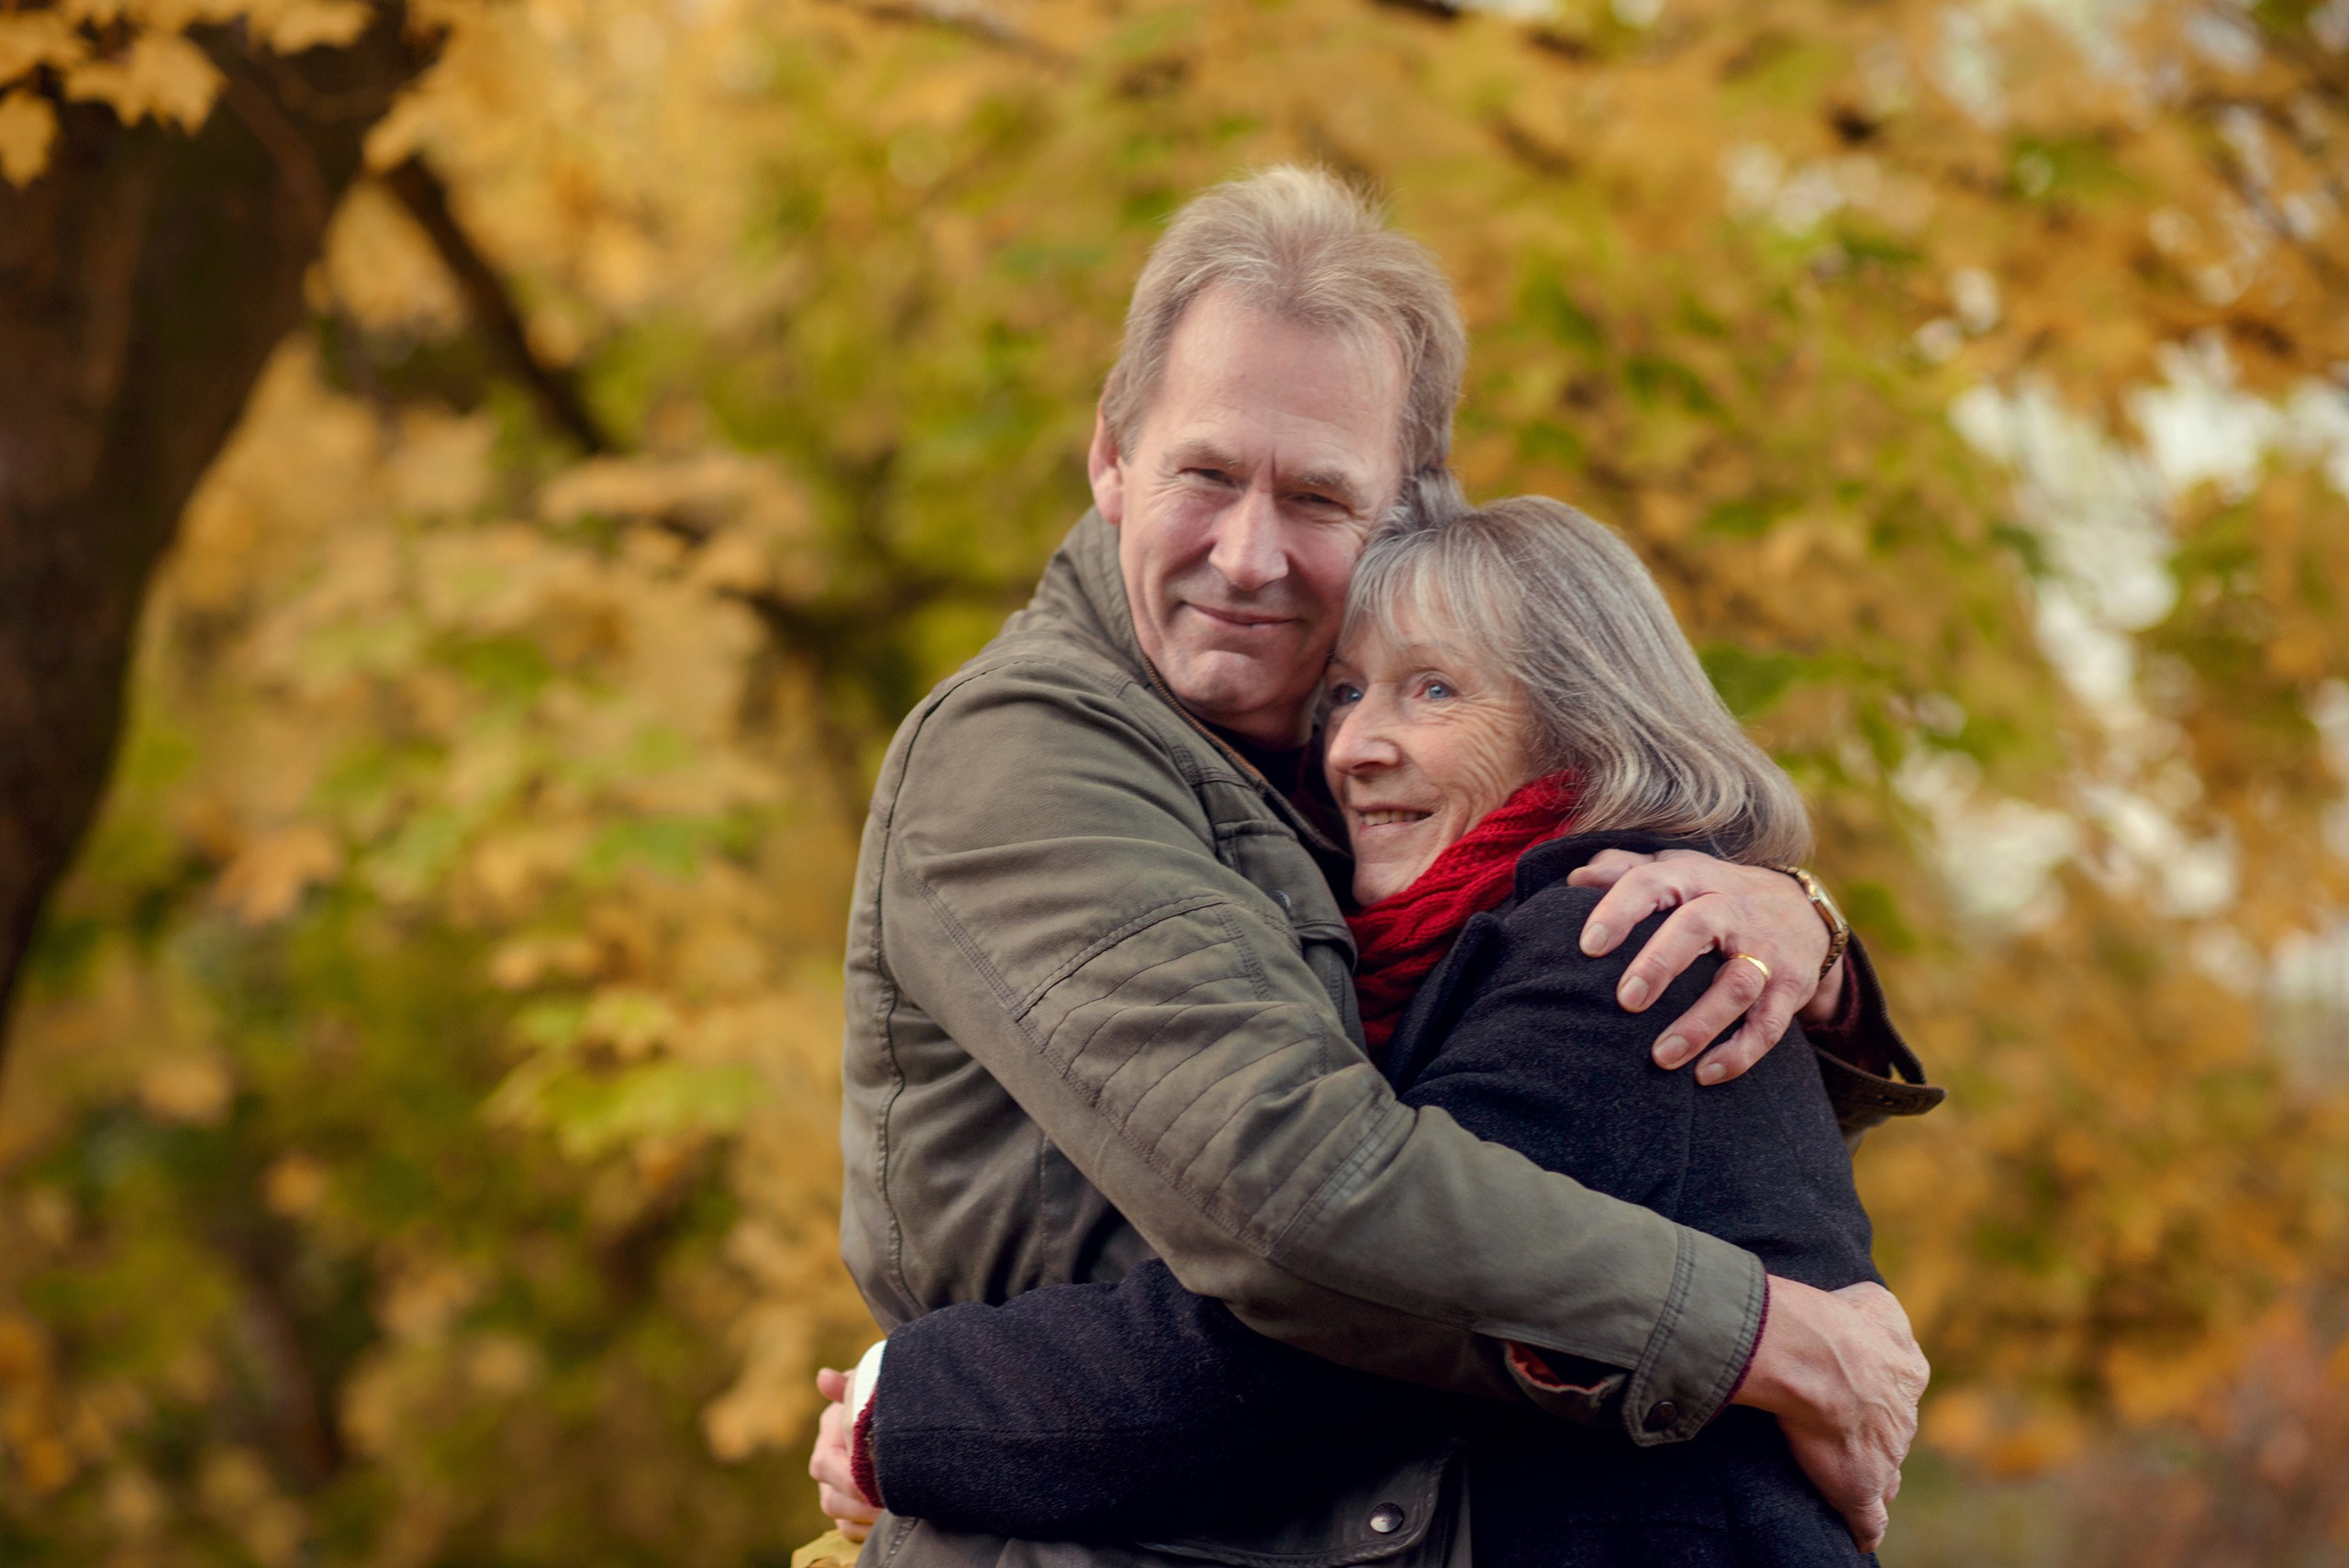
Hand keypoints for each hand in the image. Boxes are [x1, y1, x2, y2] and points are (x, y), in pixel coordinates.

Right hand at [810, 1367, 880, 1541]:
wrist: (903, 1414)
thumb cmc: (885, 1397)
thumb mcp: (870, 1385)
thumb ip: (851, 1385)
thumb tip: (824, 1377)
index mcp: (830, 1434)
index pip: (825, 1464)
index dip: (852, 1475)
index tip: (879, 1477)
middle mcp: (827, 1463)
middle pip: (830, 1497)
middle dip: (861, 1502)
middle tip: (893, 1499)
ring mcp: (834, 1488)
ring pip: (838, 1514)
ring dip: (865, 1516)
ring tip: (897, 1509)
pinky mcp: (848, 1509)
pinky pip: (848, 1530)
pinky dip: (866, 1529)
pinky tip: (890, 1520)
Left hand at [1568, 849, 1830, 1083]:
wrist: (1804, 911)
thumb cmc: (1714, 894)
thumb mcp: (1676, 871)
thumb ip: (1626, 870)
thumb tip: (1575, 879)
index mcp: (1694, 878)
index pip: (1653, 883)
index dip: (1620, 911)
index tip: (1588, 946)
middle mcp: (1731, 909)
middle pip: (1697, 927)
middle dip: (1660, 963)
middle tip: (1626, 1000)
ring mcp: (1765, 950)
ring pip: (1736, 984)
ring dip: (1699, 1024)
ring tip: (1660, 1057)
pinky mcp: (1789, 988)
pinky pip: (1768, 1025)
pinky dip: (1739, 1053)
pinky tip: (1705, 1075)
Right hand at [1730, 1279, 1927, 1552]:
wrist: (1821, 1359)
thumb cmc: (1838, 1323)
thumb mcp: (1874, 1302)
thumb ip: (1880, 1313)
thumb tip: (1878, 1309)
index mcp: (1908, 1372)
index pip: (1901, 1392)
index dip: (1882, 1398)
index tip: (1864, 1399)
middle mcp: (1904, 1417)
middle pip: (1894, 1435)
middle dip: (1877, 1437)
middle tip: (1849, 1436)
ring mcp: (1886, 1457)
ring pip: (1887, 1474)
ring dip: (1872, 1476)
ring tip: (1849, 1481)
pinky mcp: (1860, 1488)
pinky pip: (1869, 1520)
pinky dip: (1865, 1528)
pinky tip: (1861, 1536)